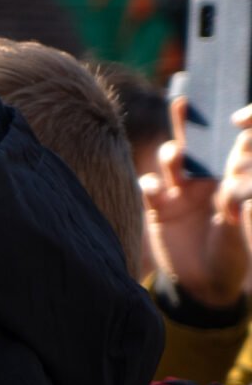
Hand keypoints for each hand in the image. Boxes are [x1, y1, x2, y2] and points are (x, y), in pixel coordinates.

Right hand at [145, 98, 251, 307]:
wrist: (202, 284)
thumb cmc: (229, 256)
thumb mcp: (235, 233)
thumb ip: (232, 209)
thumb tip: (236, 188)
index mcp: (227, 181)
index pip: (229, 149)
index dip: (231, 132)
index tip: (233, 119)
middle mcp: (202, 181)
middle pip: (194, 145)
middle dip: (187, 123)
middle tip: (183, 100)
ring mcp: (178, 192)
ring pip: (170, 162)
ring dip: (171, 154)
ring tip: (175, 155)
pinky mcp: (157, 208)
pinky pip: (149, 188)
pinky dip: (149, 185)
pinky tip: (154, 190)